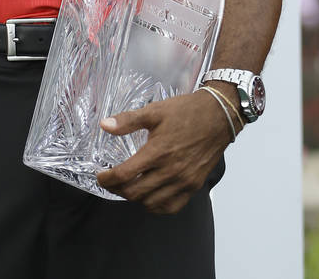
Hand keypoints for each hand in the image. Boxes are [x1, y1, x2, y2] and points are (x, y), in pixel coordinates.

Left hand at [96, 91, 231, 213]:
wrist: (218, 116)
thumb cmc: (186, 112)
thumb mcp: (154, 111)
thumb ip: (128, 120)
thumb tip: (104, 125)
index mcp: (158, 152)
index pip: (125, 175)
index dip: (107, 179)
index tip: (100, 176)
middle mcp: (170, 171)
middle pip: (135, 192)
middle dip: (117, 190)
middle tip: (110, 182)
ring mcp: (183, 181)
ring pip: (151, 203)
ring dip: (135, 198)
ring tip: (127, 187)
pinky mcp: (194, 186)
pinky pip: (171, 207)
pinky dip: (156, 206)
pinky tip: (149, 196)